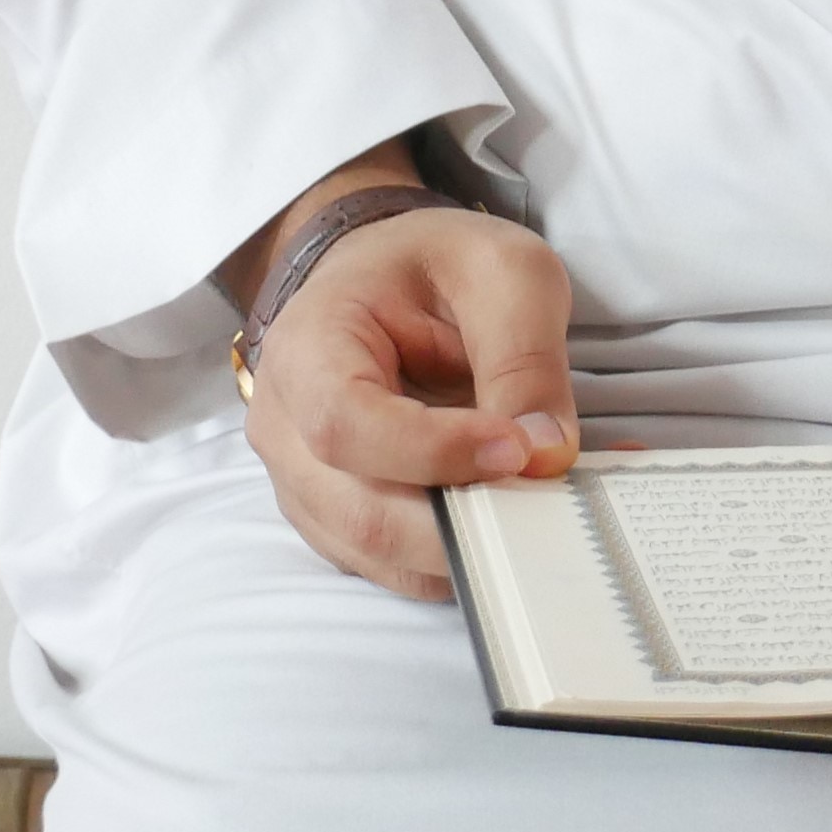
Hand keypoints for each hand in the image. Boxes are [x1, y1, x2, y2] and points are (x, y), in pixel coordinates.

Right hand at [237, 180, 574, 599]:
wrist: (386, 277)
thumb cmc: (433, 265)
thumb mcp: (502, 272)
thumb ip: (525, 356)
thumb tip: (546, 456)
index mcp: (308, 345)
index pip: (346, 423)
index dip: (431, 451)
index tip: (516, 447)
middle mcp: (285, 427)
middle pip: (361, 511)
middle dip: (462, 520)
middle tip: (544, 501)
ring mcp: (304, 483)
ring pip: (379, 552)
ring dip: (464, 547)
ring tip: (534, 511)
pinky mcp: (339, 519)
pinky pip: (393, 566)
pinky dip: (456, 559)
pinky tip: (507, 522)